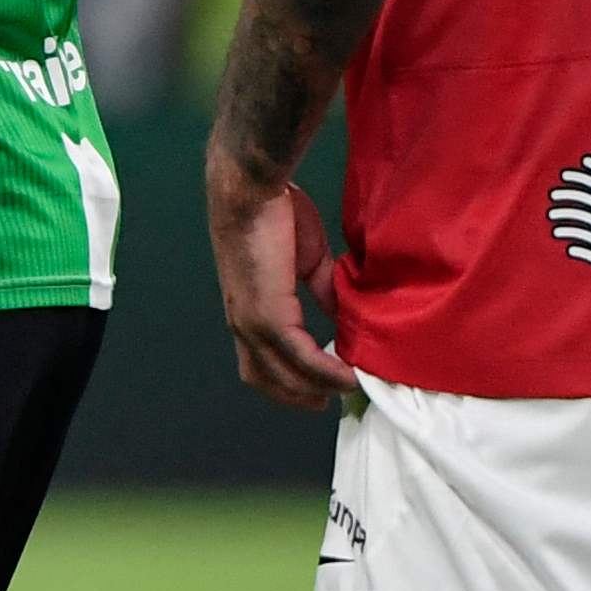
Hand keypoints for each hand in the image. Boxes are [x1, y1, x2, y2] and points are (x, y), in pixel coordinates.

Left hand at [202, 156, 349, 408]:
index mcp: (247, 310)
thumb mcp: (306, 261)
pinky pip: (299, 355)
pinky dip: (325, 371)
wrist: (254, 188)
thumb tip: (344, 313)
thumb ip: (321, 291)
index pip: (258, 362)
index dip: (286, 380)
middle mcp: (242, 323)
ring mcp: (252, 321)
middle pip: (264, 379)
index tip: (318, 388)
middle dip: (297, 396)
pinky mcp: (268, 313)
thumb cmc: (275, 214)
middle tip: (330, 403)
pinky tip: (348, 376)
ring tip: (348, 390)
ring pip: (283, 374)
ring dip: (316, 388)